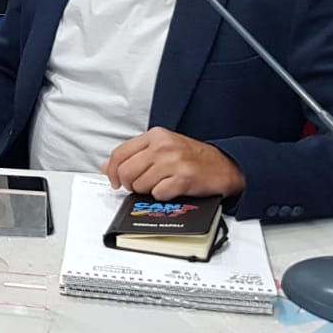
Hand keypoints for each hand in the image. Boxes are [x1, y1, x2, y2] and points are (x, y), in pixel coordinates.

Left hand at [103, 127, 244, 199]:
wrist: (224, 166)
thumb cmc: (192, 158)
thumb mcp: (161, 148)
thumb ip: (135, 155)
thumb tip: (108, 167)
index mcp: (155, 136)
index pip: (120, 153)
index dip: (113, 171)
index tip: (115, 180)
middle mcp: (163, 146)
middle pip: (126, 171)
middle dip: (129, 184)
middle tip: (138, 186)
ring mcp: (174, 162)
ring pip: (140, 185)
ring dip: (147, 191)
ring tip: (160, 185)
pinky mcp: (183, 178)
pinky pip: (158, 194)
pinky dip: (162, 196)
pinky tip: (171, 189)